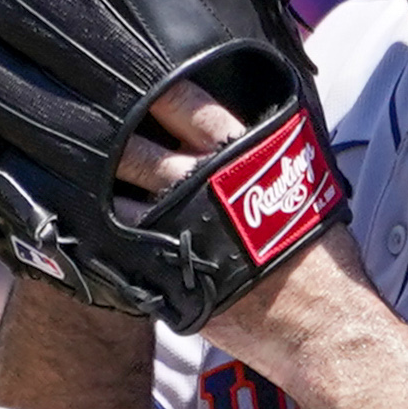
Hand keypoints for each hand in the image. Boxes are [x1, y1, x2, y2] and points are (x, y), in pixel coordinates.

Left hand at [115, 81, 372, 370]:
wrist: (322, 326)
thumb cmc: (324, 265)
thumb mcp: (311, 189)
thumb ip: (278, 155)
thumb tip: (265, 131)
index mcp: (243, 156)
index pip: (189, 105)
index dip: (159, 91)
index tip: (136, 81)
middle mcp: (204, 186)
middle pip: (139, 147)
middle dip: (112, 136)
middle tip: (93, 129)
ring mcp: (178, 230)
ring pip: (119, 195)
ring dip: (97, 187)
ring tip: (83, 178)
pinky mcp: (165, 275)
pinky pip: (120, 247)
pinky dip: (105, 236)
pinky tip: (94, 229)